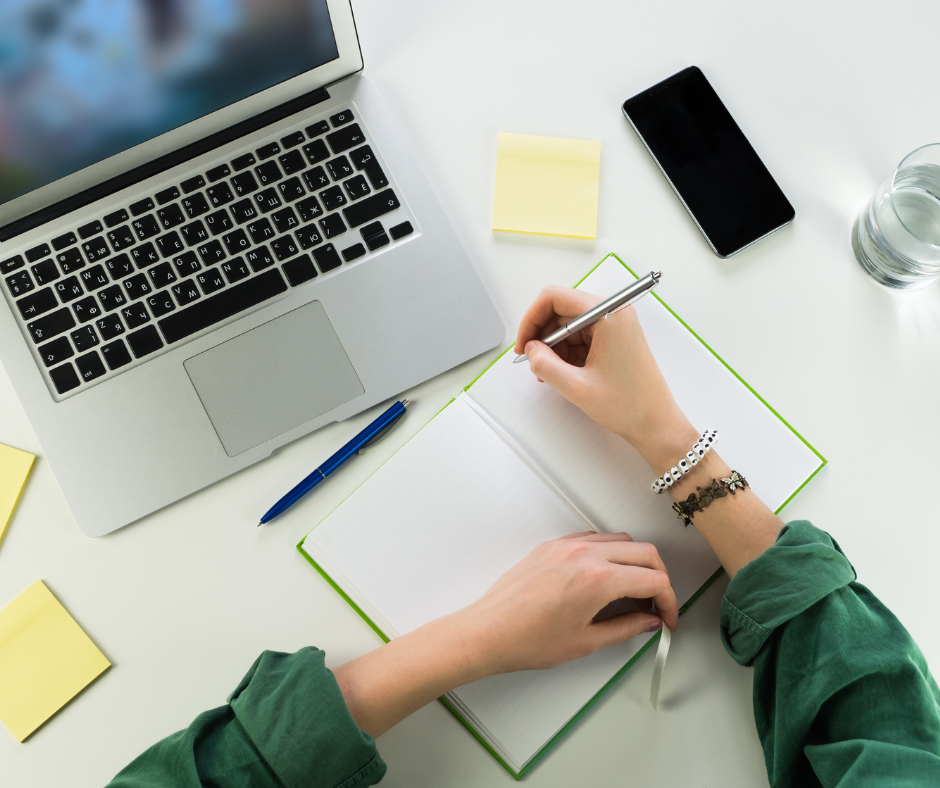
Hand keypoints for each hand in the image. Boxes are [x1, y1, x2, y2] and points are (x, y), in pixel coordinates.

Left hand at [456, 531, 677, 674]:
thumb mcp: (586, 641)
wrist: (488, 631)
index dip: (669, 602)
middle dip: (658, 579)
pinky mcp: (552, 545)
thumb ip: (626, 628)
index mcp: (599, 580)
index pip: (654, 580)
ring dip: (634, 563)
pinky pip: (594, 538)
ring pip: (621, 541)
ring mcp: (568, 545)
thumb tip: (648, 622)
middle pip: (644, 554)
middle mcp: (586, 554)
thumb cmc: (528, 640)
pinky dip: (609, 553)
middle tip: (655, 606)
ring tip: (630, 593)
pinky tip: (604, 578)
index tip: (667, 618)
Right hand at [514, 286, 698, 471]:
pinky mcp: (615, 339)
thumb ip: (545, 365)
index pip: (555, 298)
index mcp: (608, 314)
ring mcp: (616, 325)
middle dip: (543, 336)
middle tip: (533, 362)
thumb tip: (530, 350)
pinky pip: (581, 337)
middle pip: (562, 310)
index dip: (532, 320)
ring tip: (550, 374)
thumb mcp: (576, 387)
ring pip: (569, 326)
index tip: (524, 345)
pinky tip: (563, 374)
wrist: (657, 424)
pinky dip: (567, 353)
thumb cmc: (629, 406)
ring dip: (554, 348)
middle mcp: (614, 312)